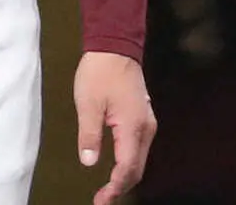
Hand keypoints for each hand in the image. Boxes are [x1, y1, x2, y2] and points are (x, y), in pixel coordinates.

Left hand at [74, 51, 156, 204]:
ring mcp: (147, 122)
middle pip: (137, 168)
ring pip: (140, 159)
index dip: (115, 188)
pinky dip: (129, 162)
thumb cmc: (100, 72)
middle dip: (121, 186)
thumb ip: (90, 135)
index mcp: (133, 127)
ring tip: (108, 188)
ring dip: (126, 176)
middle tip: (102, 199)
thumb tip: (89, 163)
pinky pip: (139, 148)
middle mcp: (146, 129)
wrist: (115, 46)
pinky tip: (117, 166)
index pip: (127, 168)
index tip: (100, 200)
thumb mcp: (88, 103)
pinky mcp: (143, 117)